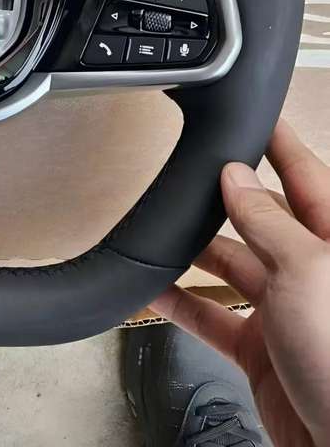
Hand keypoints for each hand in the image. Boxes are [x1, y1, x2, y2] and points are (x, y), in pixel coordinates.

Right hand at [151, 120, 329, 446]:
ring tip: (160, 230)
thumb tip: (237, 178)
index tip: (255, 117)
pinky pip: (213, 314)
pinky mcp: (263, 350)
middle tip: (189, 174)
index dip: (278, 144)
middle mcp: (315, 271)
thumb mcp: (308, 270)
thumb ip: (267, 221)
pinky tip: (155, 288)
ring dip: (195, 251)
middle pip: (263, 218)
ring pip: (232, 264)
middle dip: (225, 198)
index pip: (306, 175)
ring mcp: (289, 311)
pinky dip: (181, 301)